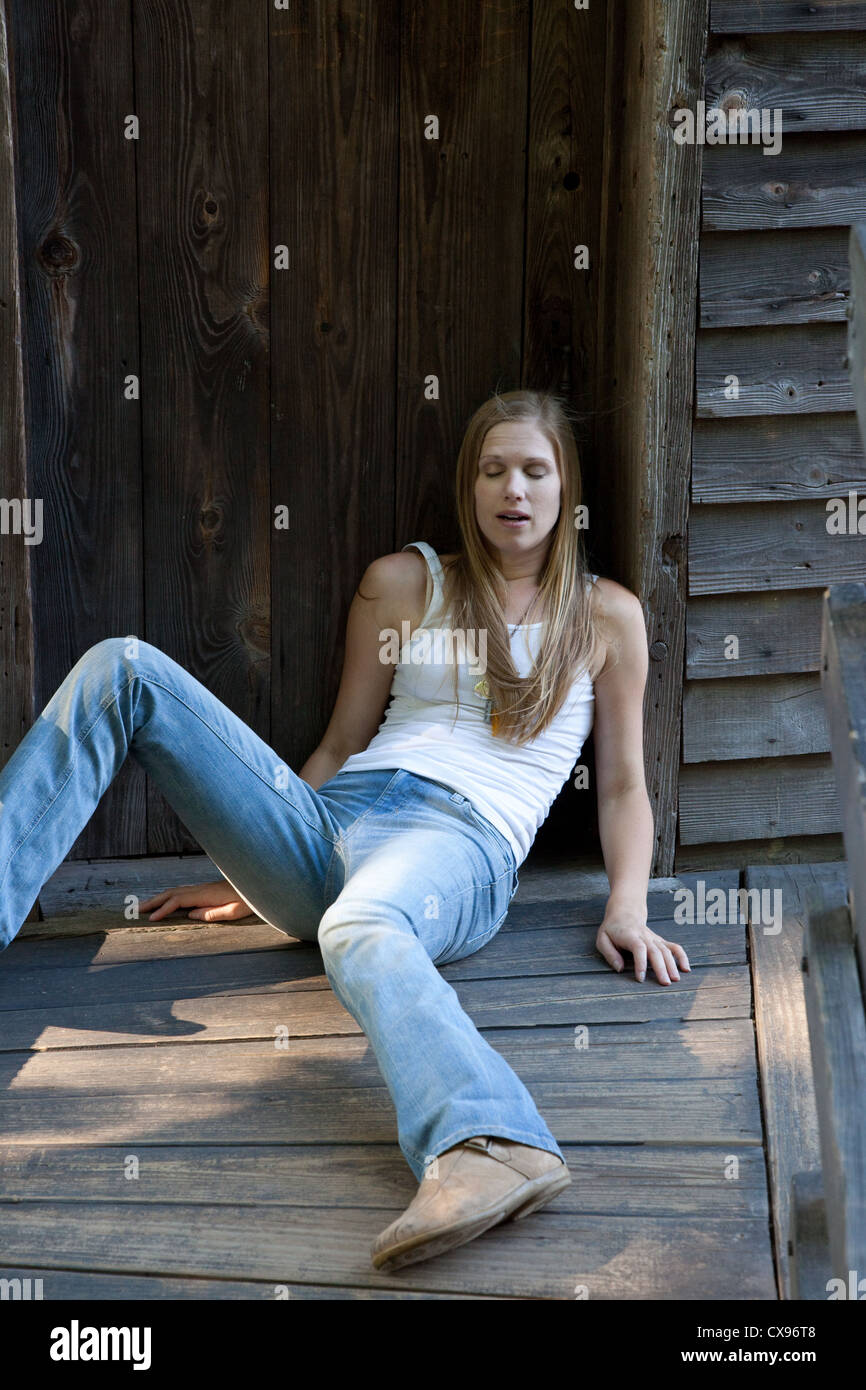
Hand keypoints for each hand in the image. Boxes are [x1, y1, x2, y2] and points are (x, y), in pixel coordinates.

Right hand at [139, 880, 254, 922]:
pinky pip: (183, 892)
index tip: (152, 918)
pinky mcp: (206, 889)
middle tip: (137, 910)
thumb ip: (213, 913)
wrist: (258, 883)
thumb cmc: (250, 900)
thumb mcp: (234, 911)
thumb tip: (190, 914)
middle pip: (172, 893)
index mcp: (206, 895)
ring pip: (176, 891)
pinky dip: (169, 896)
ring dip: (160, 898)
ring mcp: (203, 888)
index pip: (179, 901)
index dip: (164, 909)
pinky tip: (166, 902)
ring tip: (146, 906)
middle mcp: (202, 889)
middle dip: (154, 901)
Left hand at [596, 910, 689, 984]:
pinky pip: (674, 947)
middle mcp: (645, 937)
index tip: (640, 978)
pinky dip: (682, 956)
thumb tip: (619, 969)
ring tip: (675, 980)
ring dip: (672, 965)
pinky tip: (686, 968)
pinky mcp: (660, 941)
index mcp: (630, 936)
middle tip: (665, 983)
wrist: (625, 912)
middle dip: (661, 967)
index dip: (641, 963)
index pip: (638, 948)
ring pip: (666, 951)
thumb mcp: (602, 939)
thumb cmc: (612, 929)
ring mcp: (654, 939)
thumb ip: (610, 954)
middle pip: (655, 951)